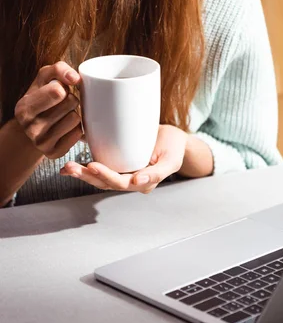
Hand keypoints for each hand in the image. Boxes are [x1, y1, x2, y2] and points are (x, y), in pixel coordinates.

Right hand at [14, 62, 82, 158]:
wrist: (30, 130)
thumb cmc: (41, 98)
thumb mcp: (43, 79)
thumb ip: (58, 69)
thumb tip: (75, 78)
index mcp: (24, 107)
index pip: (58, 91)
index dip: (64, 87)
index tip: (60, 89)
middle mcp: (30, 128)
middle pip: (71, 103)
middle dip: (71, 99)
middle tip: (63, 103)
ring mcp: (42, 143)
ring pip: (76, 119)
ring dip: (74, 114)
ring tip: (64, 115)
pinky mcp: (54, 153)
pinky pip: (78, 134)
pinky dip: (76, 128)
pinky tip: (66, 127)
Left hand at [60, 124, 187, 193]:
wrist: (174, 139)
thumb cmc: (175, 148)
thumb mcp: (172, 160)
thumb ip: (157, 174)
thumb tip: (137, 183)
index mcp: (142, 183)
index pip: (120, 183)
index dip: (105, 175)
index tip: (93, 165)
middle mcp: (130, 180)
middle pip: (105, 182)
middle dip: (86, 176)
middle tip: (71, 167)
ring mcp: (122, 172)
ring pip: (99, 177)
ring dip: (82, 173)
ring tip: (66, 168)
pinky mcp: (117, 162)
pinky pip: (100, 166)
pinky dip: (85, 166)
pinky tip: (71, 163)